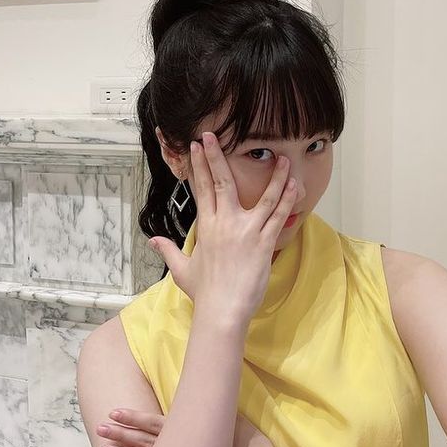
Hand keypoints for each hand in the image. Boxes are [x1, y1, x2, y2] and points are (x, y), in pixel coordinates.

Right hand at [150, 131, 297, 325]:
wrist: (222, 311)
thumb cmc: (204, 293)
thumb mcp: (181, 270)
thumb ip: (168, 251)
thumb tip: (152, 241)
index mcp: (206, 227)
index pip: (201, 189)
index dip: (198, 165)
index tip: (197, 147)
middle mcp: (225, 223)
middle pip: (222, 182)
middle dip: (217, 156)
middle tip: (213, 136)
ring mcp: (246, 231)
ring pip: (262, 196)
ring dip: (273, 176)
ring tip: (280, 158)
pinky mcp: (264, 243)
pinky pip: (278, 216)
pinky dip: (287, 199)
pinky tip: (294, 184)